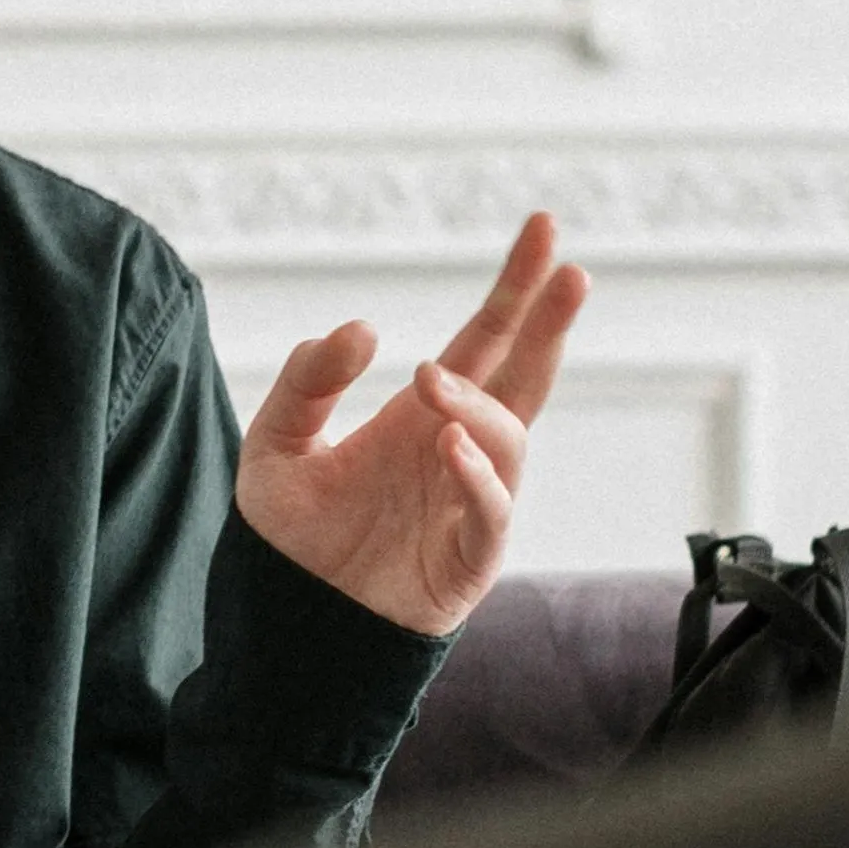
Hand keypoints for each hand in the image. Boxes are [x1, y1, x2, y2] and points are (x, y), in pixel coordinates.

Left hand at [235, 214, 588, 637]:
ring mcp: (471, 501)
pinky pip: (490, 512)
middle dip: (549, 324)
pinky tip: (449, 444)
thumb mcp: (277, 440)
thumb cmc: (291, 534)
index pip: (486, 338)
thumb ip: (309, 381)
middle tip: (572, 272)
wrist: (286, 620)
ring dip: (478, 404)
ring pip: (510, 437)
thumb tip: (366, 329)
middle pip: (523, 375)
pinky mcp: (467, 557)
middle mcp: (459, 448)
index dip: (516, 286)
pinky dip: (478, 477)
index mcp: (424, 414)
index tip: (544, 227)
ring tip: (428, 384)